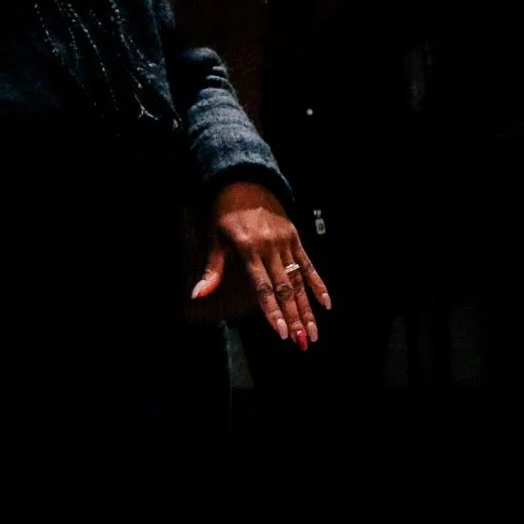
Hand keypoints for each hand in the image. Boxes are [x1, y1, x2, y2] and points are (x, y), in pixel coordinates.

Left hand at [192, 180, 330, 347]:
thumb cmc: (225, 213)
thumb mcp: (214, 239)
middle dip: (294, 317)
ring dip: (306, 308)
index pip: (263, 287)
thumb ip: (212, 269)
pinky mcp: (295, 238)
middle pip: (285, 288)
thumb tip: (197, 294)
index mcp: (248, 249)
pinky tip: (326, 303)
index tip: (281, 332)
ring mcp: (285, 243)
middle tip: (302, 341)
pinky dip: (318, 284)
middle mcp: (270, 247)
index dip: (272, 310)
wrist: (245, 182)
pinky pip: (309, 265)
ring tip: (312, 331)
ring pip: (298, 281)